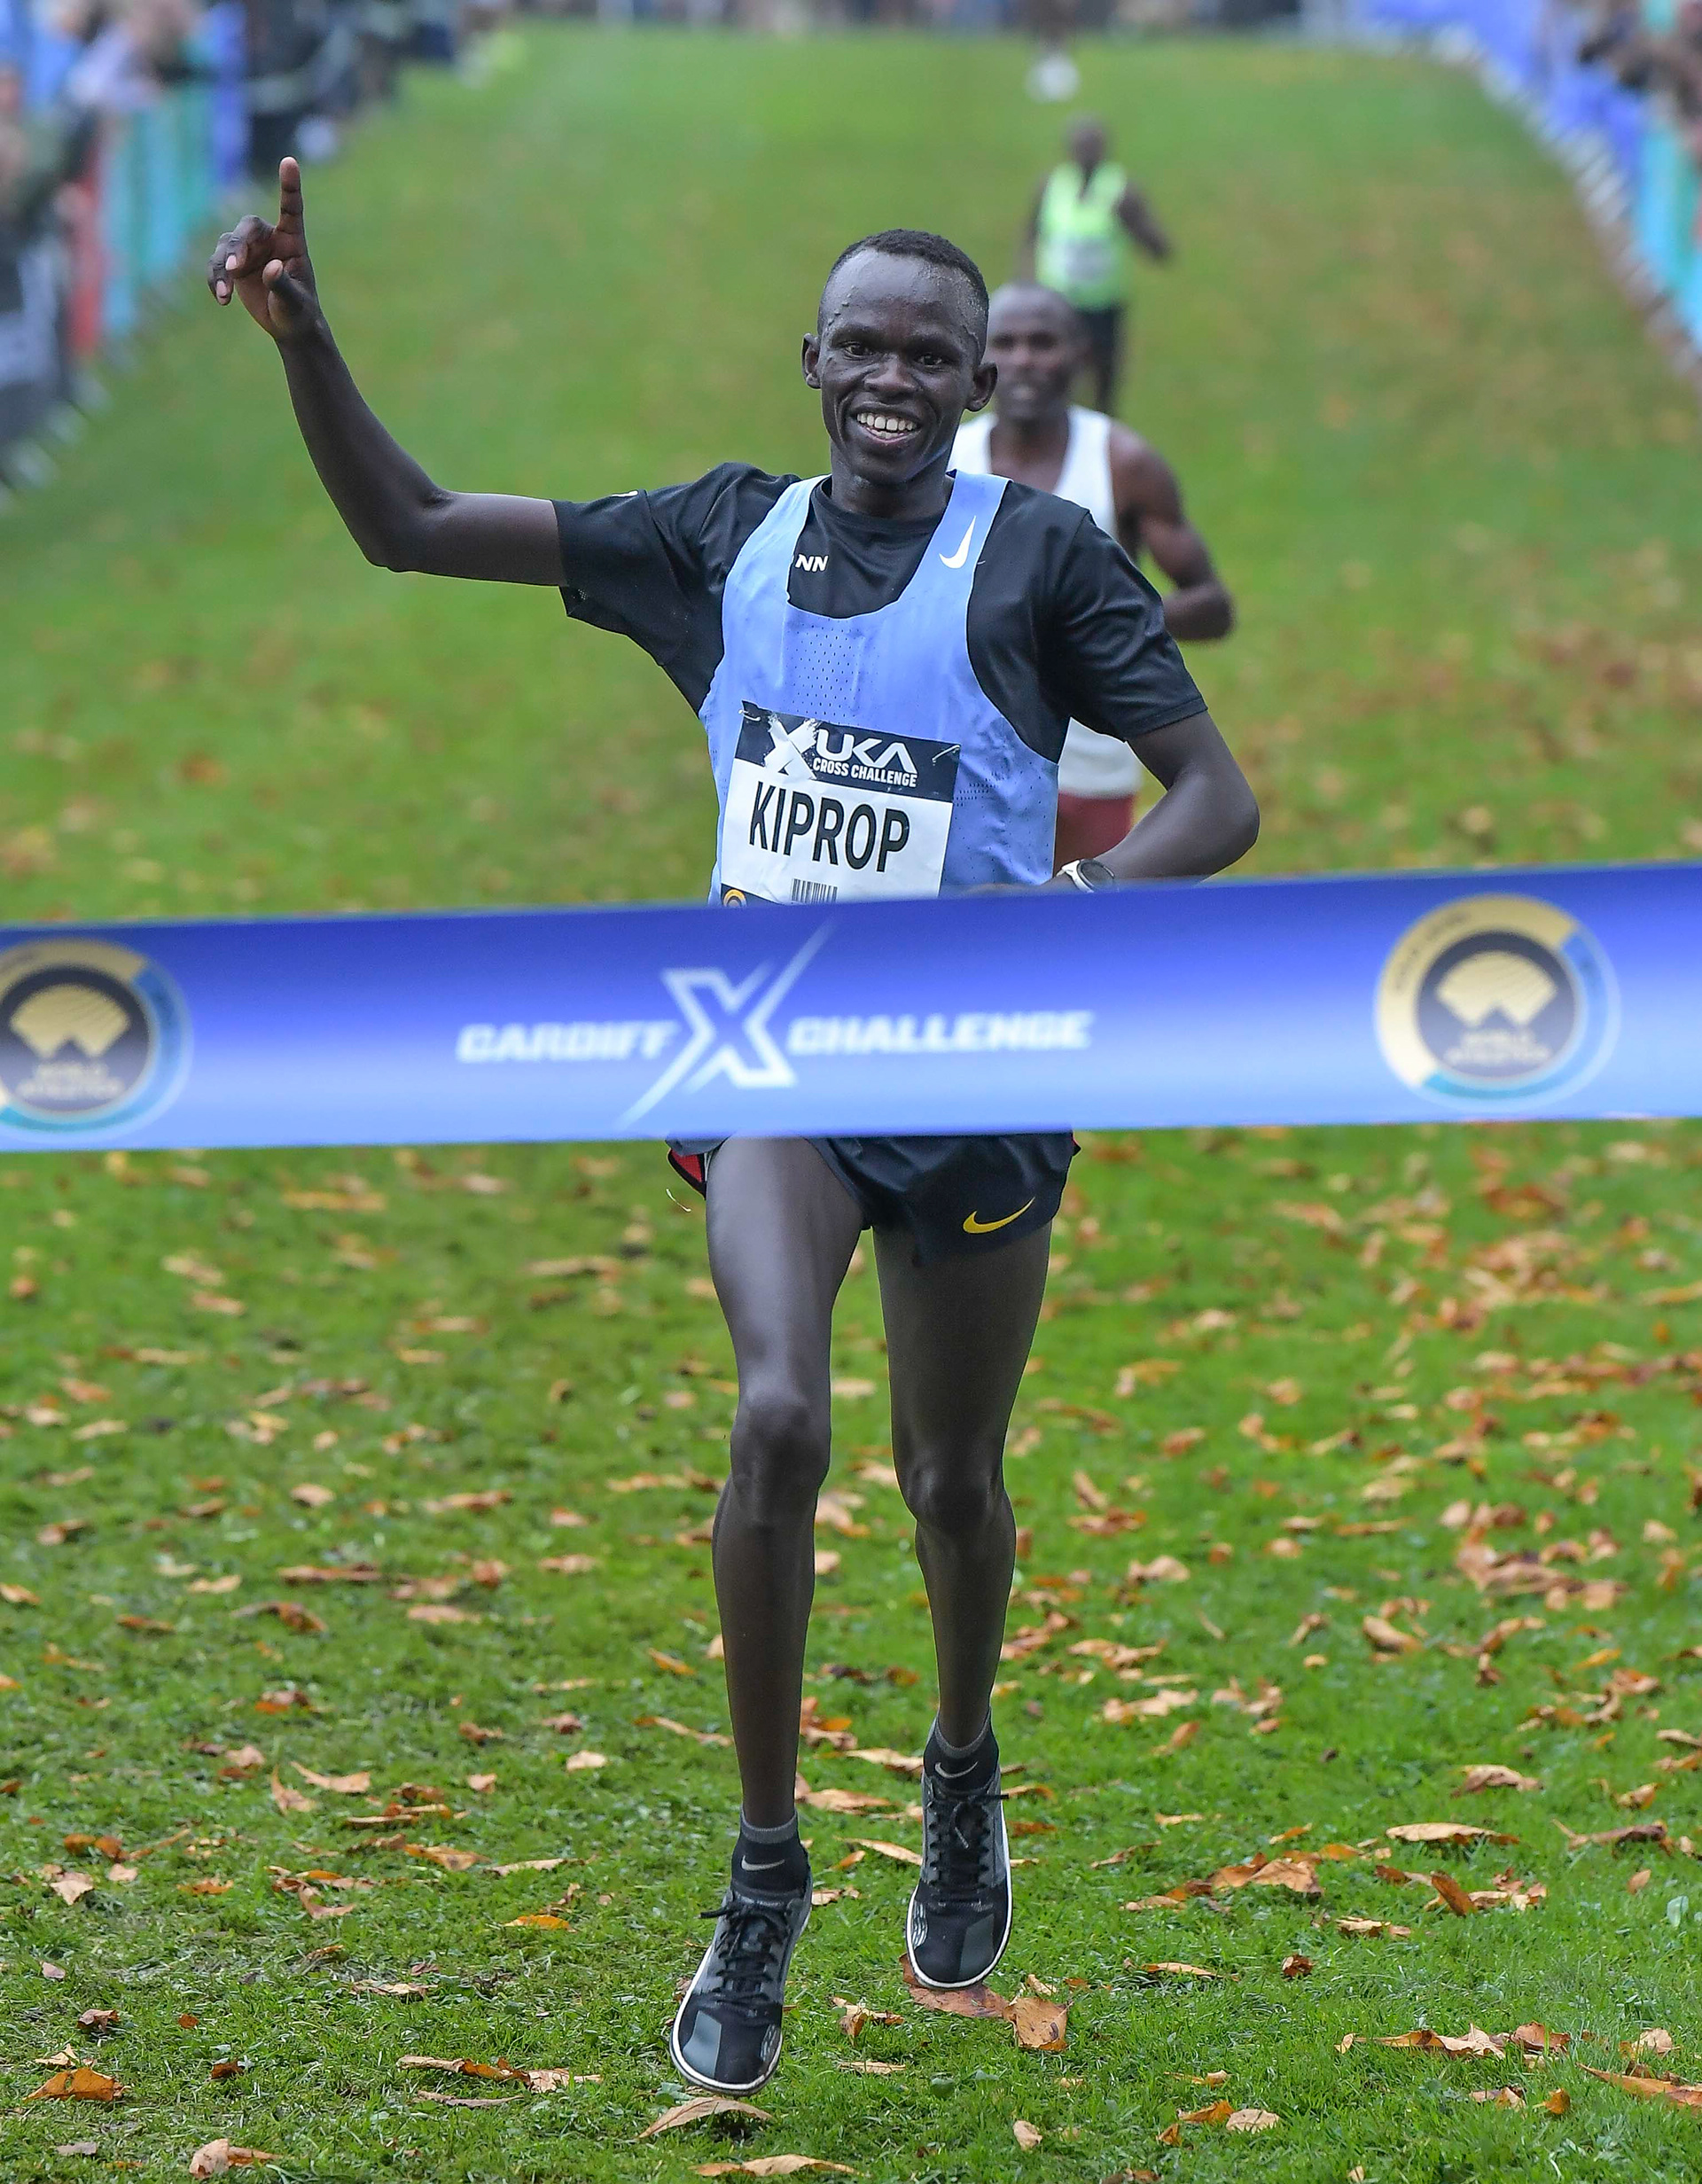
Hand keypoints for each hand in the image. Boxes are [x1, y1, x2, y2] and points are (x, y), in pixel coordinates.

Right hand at [206, 156, 318, 342]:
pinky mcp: (234, 264)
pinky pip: (217, 264)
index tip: (289, 161)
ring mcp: (249, 251)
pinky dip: (215, 279)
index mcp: (292, 241)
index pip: (291, 209)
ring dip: (222, 268)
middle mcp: (269, 240)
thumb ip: (283, 285)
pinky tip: (222, 299)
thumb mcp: (295, 302)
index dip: (289, 186)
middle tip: (234, 269)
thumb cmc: (299, 312)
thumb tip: (270, 267)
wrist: (288, 326)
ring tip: (225, 294)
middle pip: (246, 228)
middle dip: (237, 247)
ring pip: (227, 246)